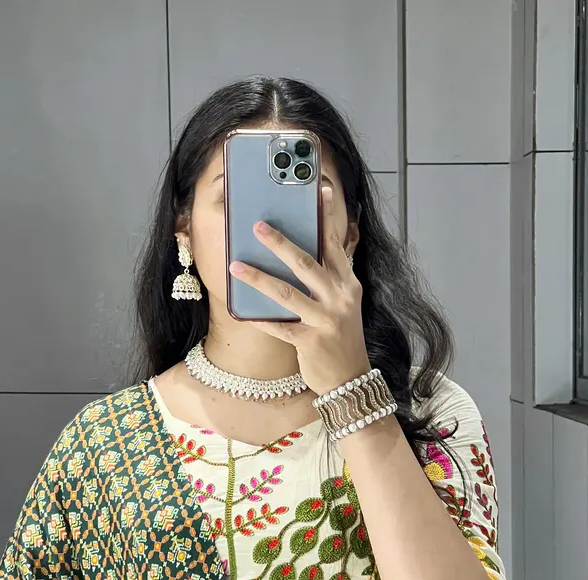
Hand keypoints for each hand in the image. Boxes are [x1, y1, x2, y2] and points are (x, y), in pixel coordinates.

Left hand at [227, 185, 370, 395]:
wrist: (351, 380)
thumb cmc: (341, 339)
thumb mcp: (343, 305)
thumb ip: (328, 280)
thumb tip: (300, 254)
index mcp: (348, 284)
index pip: (334, 244)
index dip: (325, 216)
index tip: (318, 190)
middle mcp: (339, 298)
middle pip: (306, 263)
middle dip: (280, 243)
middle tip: (257, 226)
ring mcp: (326, 320)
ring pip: (287, 293)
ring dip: (259, 278)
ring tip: (236, 266)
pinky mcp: (311, 342)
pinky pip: (280, 327)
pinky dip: (261, 319)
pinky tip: (244, 313)